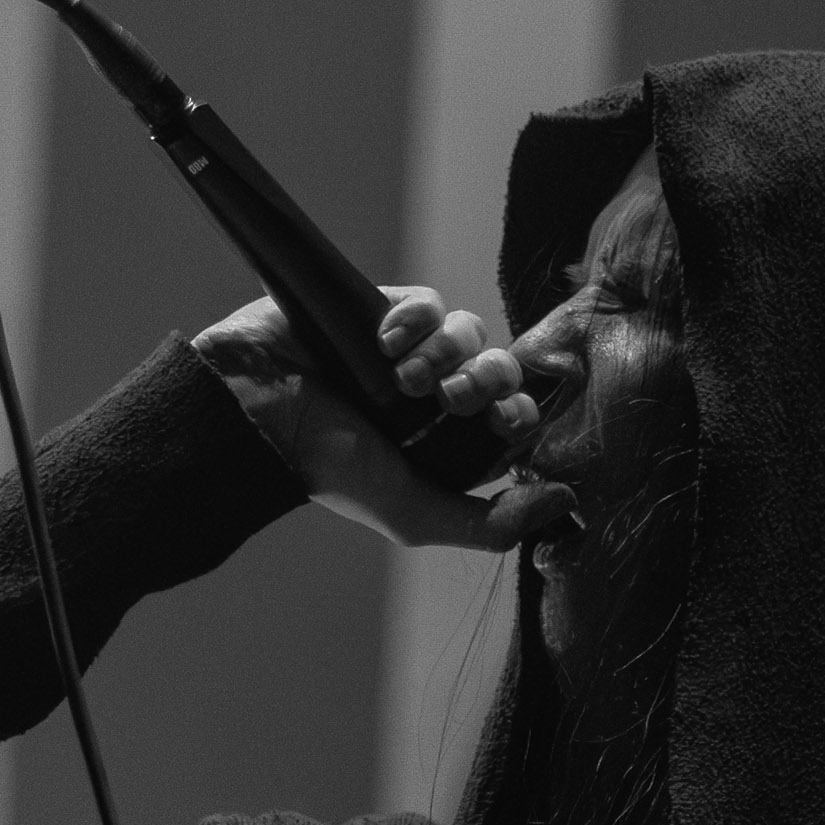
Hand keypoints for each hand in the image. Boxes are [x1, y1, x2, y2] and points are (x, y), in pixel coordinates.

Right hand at [192, 286, 572, 551]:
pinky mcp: (385, 311)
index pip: (516, 419)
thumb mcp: (416, 513)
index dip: (516, 414)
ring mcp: (413, 353)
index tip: (494, 423)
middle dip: (485, 379)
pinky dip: (414, 319)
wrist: (257, 413)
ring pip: (470, 331)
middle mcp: (438, 399)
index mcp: (451, 446)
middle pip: (501, 369)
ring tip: (404, 378)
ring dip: (445, 352)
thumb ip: (489, 523)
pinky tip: (382, 344)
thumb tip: (567, 502)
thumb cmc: (330, 470)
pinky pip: (428, 300)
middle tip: (448, 398)